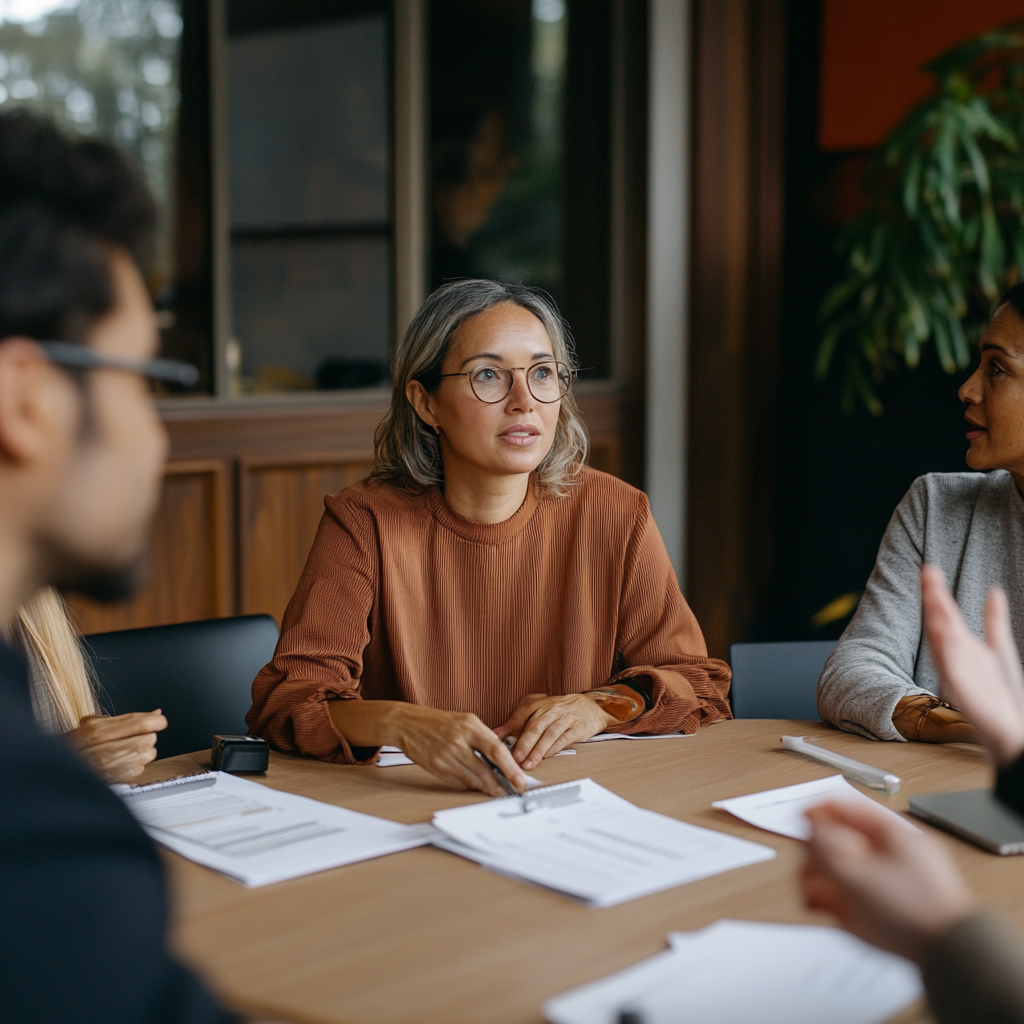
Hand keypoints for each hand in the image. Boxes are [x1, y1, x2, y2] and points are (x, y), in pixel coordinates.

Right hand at [66, 710, 166, 782]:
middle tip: (141, 735)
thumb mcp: (93, 723)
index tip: (159, 721)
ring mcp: (110, 768)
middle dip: (149, 735)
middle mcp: (104, 750)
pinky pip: (140, 769)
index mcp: (98, 732)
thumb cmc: (75, 745)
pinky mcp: (115, 781)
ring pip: (147, 755)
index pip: (141, 724)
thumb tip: (156, 713)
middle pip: (148, 739)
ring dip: (145, 751)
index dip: (156, 721)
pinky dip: (137, 764)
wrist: (56, 771)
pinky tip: (124, 761)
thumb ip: (126, 718)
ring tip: (130, 748)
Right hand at [391, 704, 528, 797]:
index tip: (520, 780)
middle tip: (512, 791)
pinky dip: (469, 785)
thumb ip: (483, 736)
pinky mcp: (436, 768)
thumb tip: (502, 755)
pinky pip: (458, 783)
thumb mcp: (465, 720)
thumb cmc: (438, 721)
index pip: (496, 750)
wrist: (408, 723)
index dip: (511, 768)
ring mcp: (446, 756)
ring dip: (487, 787)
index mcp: (469, 726)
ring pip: (473, 779)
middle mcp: (458, 741)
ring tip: (497, 790)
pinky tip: (475, 784)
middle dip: (501, 784)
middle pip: (485, 770)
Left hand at [494, 692, 615, 769]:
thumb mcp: (538, 710)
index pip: (521, 715)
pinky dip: (554, 748)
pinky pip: (564, 738)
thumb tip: (496, 734)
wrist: (590, 706)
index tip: (499, 744)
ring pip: (549, 734)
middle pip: (534, 727)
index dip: (509, 730)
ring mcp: (565, 718)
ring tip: (528, 764)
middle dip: (523, 745)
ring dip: (537, 751)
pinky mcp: (577, 727)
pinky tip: (546, 757)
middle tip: (514, 759)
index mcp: (538, 703)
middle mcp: (551, 709)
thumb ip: (517, 721)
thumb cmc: (560, 710)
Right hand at [803, 799, 973, 962]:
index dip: (818, 812)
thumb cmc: (912, 911)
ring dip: (826, 880)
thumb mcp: (856, 876)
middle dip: (819, 857)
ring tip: (816, 897)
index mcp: (893, 832)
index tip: (798, 823)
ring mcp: (898, 877)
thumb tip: (810, 829)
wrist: (950, 955)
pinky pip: (861, 892)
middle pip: (843, 839)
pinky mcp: (898, 902)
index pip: (848, 807)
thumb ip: (825, 849)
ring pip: (850, 868)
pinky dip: (842, 898)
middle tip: (807, 871)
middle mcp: (896, 850)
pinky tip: (831, 910)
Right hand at [921, 564, 1023, 765]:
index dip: (939, 593)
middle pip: (942, 622)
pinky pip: (950, 665)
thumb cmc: (1004, 698)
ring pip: (942, 639)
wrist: (1010, 735)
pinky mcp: (961, 689)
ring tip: (932, 591)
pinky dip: (944, 647)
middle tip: (928, 570)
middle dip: (935, 597)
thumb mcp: (1001, 651)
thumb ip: (994, 621)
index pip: (948, 616)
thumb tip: (994, 592)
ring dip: (936, 615)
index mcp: (967, 648)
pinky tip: (941, 629)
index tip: (931, 570)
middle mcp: (959, 658)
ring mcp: (957, 673)